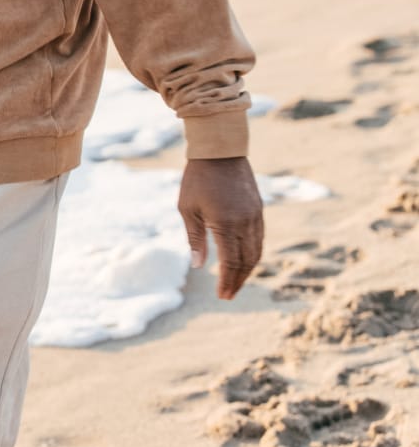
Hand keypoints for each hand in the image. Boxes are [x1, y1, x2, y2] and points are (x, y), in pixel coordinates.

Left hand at [179, 156, 264, 299]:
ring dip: (248, 269)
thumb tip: (199, 265)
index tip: (222, 295)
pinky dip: (253, 253)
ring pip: (256, 251)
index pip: (231, 262)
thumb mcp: (188, 209)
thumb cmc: (197, 179)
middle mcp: (245, 223)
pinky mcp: (258, 209)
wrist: (220, 151)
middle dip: (239, 280)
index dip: (228, 281)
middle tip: (229, 294)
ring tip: (236, 281)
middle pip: (247, 261)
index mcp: (226, 224)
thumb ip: (195, 238)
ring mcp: (255, 216)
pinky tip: (244, 259)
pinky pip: (259, 238)